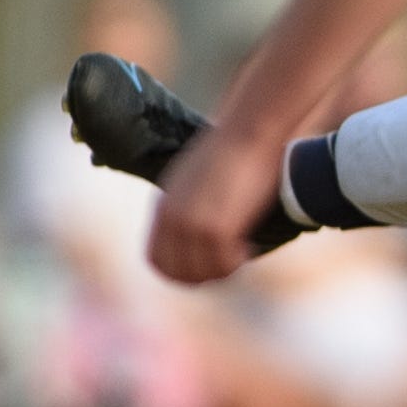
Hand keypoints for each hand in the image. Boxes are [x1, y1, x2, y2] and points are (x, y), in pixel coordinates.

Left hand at [148, 121, 287, 285]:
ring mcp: (191, 225)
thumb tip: (206, 221)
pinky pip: (223, 264)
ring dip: (222, 269)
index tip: (205, 265)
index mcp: (163, 206)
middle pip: (175, 273)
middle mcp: (171, 218)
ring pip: (200, 273)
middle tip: (227, 264)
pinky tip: (249, 246)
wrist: (250, 130)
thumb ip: (190, 202)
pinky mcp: (216, 228)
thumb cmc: (234, 147)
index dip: (180, 271)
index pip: (156, 260)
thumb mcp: (197, 177)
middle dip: (202, 276)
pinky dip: (236, 262)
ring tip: (241, 254)